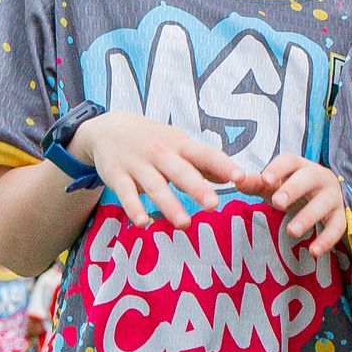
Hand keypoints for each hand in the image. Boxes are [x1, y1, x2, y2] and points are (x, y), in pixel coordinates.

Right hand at [69, 110, 250, 229]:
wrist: (109, 128)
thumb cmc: (154, 142)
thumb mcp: (179, 146)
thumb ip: (205, 164)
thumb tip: (236, 178)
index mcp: (180, 145)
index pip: (205, 154)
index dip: (223, 165)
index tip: (241, 177)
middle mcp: (160, 153)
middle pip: (180, 171)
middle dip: (196, 187)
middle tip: (213, 204)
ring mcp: (138, 164)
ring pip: (155, 186)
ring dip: (169, 204)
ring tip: (184, 224)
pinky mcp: (118, 176)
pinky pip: (126, 194)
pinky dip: (133, 208)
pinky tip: (142, 223)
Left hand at [257, 153, 348, 250]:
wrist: (323, 196)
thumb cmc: (293, 189)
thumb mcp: (273, 186)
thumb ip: (255, 184)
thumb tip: (236, 180)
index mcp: (300, 166)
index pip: (289, 161)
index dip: (278, 169)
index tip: (265, 180)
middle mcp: (319, 177)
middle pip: (308, 179)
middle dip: (293, 190)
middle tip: (277, 203)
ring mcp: (332, 196)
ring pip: (323, 204)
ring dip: (308, 217)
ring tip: (291, 231)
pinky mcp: (340, 215)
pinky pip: (337, 227)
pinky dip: (327, 240)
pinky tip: (313, 251)